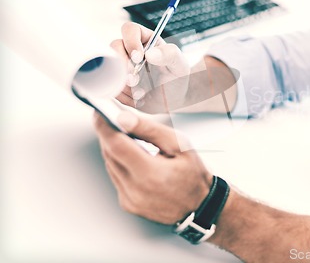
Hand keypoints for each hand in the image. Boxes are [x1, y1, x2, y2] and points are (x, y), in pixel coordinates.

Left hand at [94, 110, 211, 224]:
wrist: (200, 204)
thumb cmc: (193, 174)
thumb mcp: (179, 144)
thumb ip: (150, 130)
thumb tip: (124, 119)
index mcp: (150, 174)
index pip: (116, 145)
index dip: (104, 127)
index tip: (100, 114)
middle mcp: (136, 191)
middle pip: (110, 155)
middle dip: (110, 135)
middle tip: (116, 121)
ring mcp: (130, 200)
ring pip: (110, 165)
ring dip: (114, 149)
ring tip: (128, 138)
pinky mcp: (127, 204)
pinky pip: (115, 178)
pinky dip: (120, 164)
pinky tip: (133, 158)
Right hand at [111, 22, 190, 113]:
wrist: (173, 100)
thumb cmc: (177, 78)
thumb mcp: (180, 65)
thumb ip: (170, 55)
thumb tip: (150, 53)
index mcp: (145, 40)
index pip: (130, 30)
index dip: (131, 42)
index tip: (138, 58)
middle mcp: (130, 50)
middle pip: (114, 47)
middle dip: (122, 65)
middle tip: (134, 80)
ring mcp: (121, 66)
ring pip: (109, 67)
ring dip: (122, 83)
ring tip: (141, 93)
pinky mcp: (117, 82)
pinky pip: (110, 86)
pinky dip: (122, 95)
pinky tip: (137, 99)